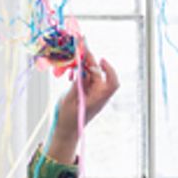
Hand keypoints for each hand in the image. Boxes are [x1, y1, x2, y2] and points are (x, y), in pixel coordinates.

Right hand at [49, 42, 118, 161]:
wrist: (66, 130)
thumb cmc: (68, 119)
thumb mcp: (70, 101)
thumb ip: (77, 85)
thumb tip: (83, 70)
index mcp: (98, 98)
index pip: (111, 83)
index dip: (109, 70)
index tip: (101, 60)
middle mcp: (98, 94)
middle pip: (99, 73)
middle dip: (91, 60)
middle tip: (81, 47)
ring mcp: (93, 93)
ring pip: (92, 74)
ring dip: (85, 65)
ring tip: (76, 55)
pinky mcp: (87, 92)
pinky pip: (87, 78)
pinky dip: (81, 71)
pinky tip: (73, 69)